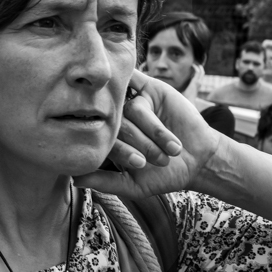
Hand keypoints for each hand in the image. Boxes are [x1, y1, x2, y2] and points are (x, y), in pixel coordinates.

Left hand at [75, 71, 221, 199]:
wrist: (197, 160)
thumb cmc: (163, 176)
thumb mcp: (133, 186)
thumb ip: (104, 182)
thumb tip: (74, 179)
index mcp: (109, 141)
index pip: (102, 140)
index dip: (122, 152)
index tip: (141, 165)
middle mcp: (116, 120)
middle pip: (117, 124)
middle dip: (141, 143)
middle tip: (159, 159)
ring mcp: (131, 103)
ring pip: (131, 109)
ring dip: (154, 131)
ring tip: (172, 149)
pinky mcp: (148, 88)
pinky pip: (138, 85)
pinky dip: (147, 99)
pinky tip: (158, 112)